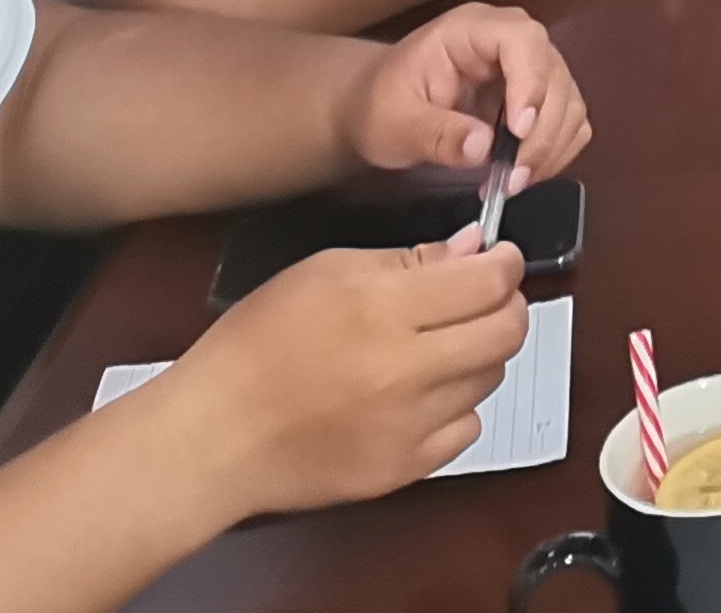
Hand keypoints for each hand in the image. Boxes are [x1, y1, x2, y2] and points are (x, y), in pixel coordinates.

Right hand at [145, 237, 531, 516]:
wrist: (213, 437)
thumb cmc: (255, 347)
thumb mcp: (323, 273)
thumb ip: (407, 261)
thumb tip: (471, 250)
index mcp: (383, 310)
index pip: (489, 282)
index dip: (504, 265)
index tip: (499, 260)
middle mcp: (405, 371)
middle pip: (507, 332)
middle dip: (507, 306)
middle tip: (482, 299)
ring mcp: (408, 428)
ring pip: (490, 379)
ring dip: (477, 356)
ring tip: (437, 346)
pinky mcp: (403, 470)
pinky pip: (465, 430)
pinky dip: (454, 407)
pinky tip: (417, 395)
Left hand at [334, 2, 592, 189]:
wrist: (376, 107)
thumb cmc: (380, 105)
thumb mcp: (394, 124)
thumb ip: (436, 135)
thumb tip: (482, 149)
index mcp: (470, 30)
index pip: (522, 39)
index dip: (531, 82)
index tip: (518, 131)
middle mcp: (509, 40)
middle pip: (554, 74)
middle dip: (542, 132)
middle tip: (512, 179)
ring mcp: (528, 67)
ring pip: (568, 101)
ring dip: (551, 147)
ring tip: (512, 183)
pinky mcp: (537, 97)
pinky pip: (567, 121)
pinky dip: (555, 151)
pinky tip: (523, 174)